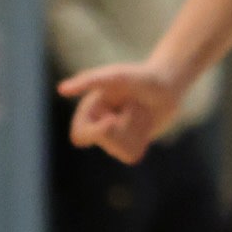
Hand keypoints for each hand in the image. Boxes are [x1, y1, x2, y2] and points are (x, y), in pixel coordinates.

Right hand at [58, 61, 185, 163]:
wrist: (169, 84)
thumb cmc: (140, 76)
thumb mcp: (116, 76)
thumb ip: (89, 81)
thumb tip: (61, 90)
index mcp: (88, 111)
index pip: (80, 136)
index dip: (98, 132)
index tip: (113, 119)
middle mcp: (98, 125)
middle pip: (104, 143)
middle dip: (124, 127)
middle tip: (133, 108)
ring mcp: (116, 137)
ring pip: (119, 150)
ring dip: (136, 130)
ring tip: (140, 113)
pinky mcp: (132, 144)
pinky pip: (132, 155)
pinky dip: (142, 139)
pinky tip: (146, 123)